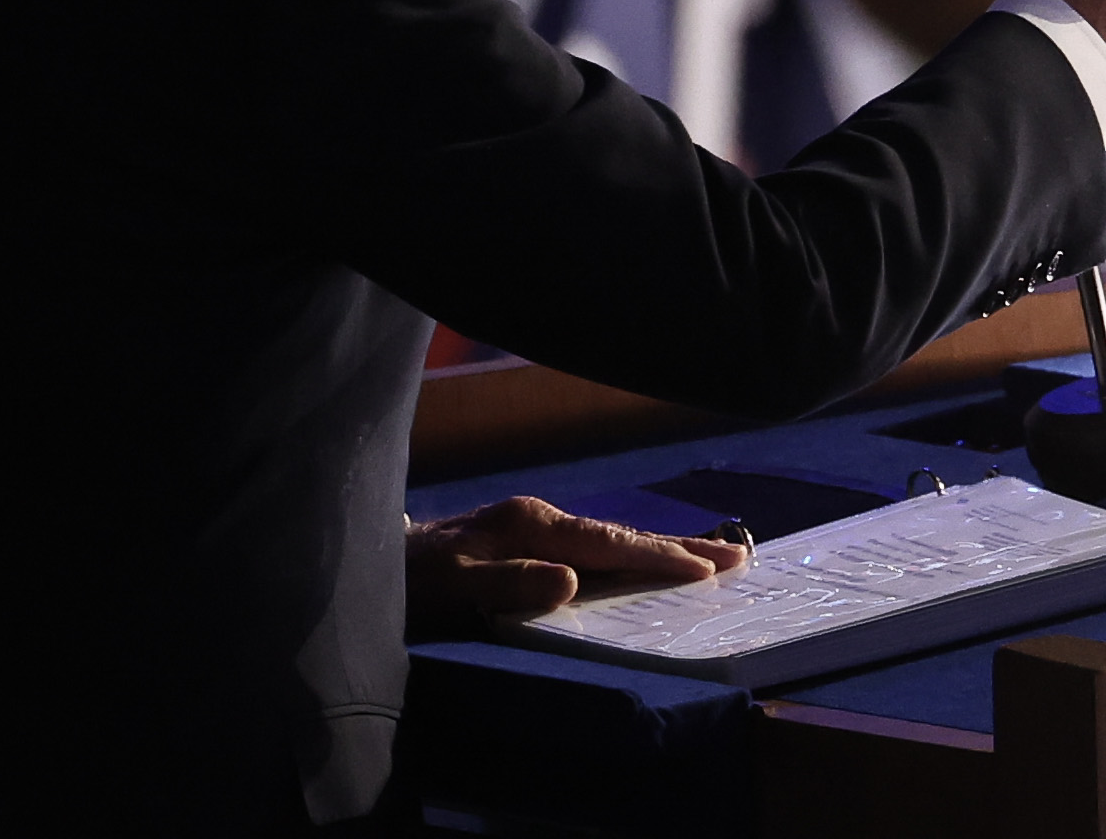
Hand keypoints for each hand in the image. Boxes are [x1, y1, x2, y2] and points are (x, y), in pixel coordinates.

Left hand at [407, 495, 746, 628]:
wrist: (367, 563)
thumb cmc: (407, 582)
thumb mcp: (451, 588)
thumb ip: (508, 584)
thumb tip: (570, 579)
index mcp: (529, 524)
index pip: (608, 544)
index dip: (659, 558)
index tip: (707, 570)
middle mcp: (537, 518)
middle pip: (620, 535)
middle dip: (679, 546)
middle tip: (738, 555)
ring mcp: (532, 527)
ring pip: (610, 539)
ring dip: (660, 549)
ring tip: (710, 557)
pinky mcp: (524, 540)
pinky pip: (592, 547)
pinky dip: (629, 554)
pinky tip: (644, 561)